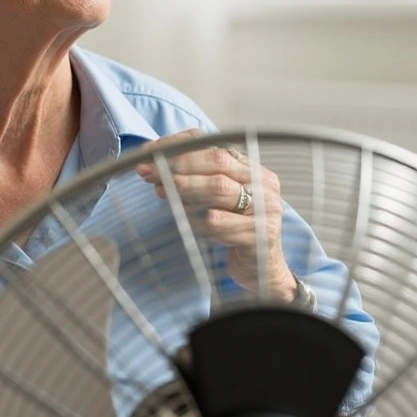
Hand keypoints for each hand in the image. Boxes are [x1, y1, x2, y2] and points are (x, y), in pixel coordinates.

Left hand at [135, 129, 295, 299]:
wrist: (261, 271)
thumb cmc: (233, 231)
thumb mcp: (216, 202)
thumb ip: (195, 182)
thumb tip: (155, 167)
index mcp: (252, 170)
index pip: (215, 146)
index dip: (181, 146)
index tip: (150, 152)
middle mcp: (264, 184)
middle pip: (218, 163)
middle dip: (178, 166)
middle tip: (149, 172)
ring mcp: (266, 208)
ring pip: (220, 189)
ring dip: (185, 189)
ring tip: (162, 192)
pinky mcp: (262, 234)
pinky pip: (222, 223)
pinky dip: (198, 221)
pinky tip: (185, 222)